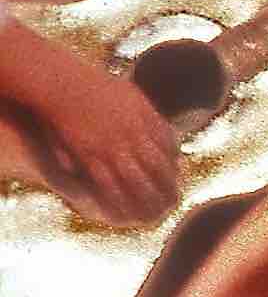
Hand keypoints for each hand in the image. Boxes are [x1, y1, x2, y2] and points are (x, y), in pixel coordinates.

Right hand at [15, 56, 181, 226]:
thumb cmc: (91, 86)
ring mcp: (111, 145)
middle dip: (167, 186)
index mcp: (144, 118)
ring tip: (156, 214)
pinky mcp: (89, 154)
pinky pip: (108, 183)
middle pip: (157, 167)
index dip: (173, 164)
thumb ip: (150, 114)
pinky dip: (118, 199)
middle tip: (176, 201)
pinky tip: (125, 212)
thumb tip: (169, 135)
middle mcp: (132, 134)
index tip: (178, 176)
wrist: (60, 82)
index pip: (168, 147)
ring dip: (147, 198)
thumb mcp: (130, 95)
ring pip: (136, 179)